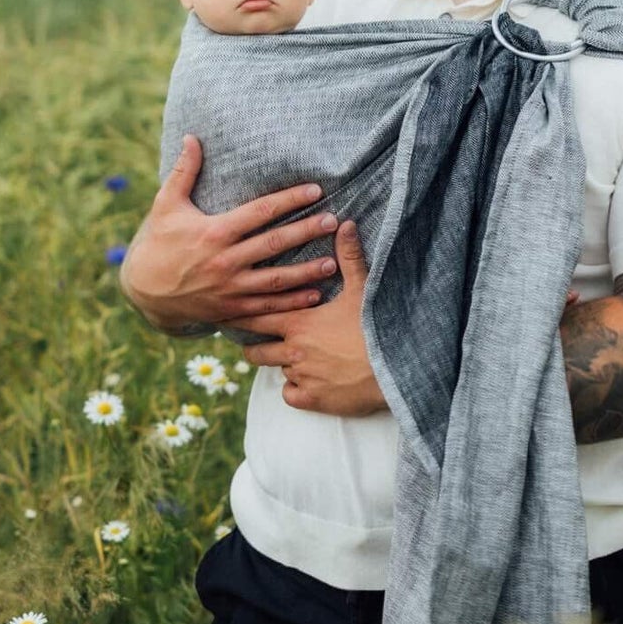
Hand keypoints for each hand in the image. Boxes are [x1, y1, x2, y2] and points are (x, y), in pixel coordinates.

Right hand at [119, 135, 339, 331]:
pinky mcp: (230, 310)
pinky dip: (291, 303)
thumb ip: (184, 172)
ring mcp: (229, 288)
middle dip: (306, 231)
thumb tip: (191, 137)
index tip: (315, 190)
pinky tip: (314, 296)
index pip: (260, 212)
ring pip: (275, 280)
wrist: (142, 291)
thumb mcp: (165, 205)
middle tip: (333, 221)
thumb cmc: (157, 243)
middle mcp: (224, 260)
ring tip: (332, 263)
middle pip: (274, 243)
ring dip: (306, 272)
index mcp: (214, 231)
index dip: (289, 199)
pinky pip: (266, 307)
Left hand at [230, 221, 386, 415]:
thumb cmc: (376, 327)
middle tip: (253, 340)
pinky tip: (303, 381)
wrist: (394, 369)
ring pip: (276, 371)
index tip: (227, 313)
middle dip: (253, 345)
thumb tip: (346, 223)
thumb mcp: (362, 289)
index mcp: (299, 322)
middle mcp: (293, 351)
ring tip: (287, 357)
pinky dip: (293, 389)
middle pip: (256, 351)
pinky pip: (288, 395)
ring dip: (281, 364)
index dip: (240, 315)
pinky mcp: (312, 400)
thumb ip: (349, 257)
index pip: (256, 317)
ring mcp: (301, 377)